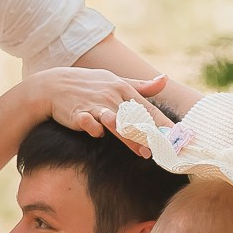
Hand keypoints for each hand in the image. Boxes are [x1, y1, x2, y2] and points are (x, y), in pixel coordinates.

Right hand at [39, 69, 166, 140]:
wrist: (53, 85)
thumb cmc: (88, 85)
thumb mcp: (115, 81)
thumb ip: (141, 86)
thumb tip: (164, 80)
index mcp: (124, 89)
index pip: (148, 109)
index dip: (163, 125)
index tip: (178, 138)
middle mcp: (112, 97)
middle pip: (136, 119)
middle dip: (152, 135)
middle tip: (165, 151)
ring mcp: (95, 105)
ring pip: (116, 122)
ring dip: (131, 137)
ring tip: (144, 152)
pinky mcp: (78, 114)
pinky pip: (88, 123)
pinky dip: (93, 128)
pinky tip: (98, 134)